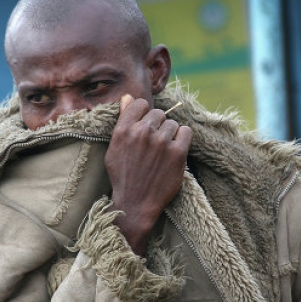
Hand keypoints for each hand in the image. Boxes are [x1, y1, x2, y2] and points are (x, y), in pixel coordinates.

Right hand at [105, 94, 191, 254]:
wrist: (135, 204)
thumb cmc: (123, 176)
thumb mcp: (114, 148)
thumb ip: (123, 121)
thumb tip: (128, 97)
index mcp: (123, 130)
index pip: (140, 104)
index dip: (144, 114)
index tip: (144, 126)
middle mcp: (142, 133)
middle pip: (158, 113)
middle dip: (157, 126)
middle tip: (154, 144)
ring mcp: (161, 142)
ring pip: (172, 123)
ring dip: (169, 135)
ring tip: (162, 152)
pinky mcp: (178, 152)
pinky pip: (186, 132)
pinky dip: (182, 139)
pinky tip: (174, 152)